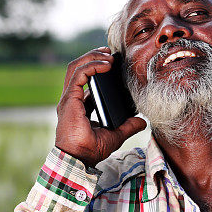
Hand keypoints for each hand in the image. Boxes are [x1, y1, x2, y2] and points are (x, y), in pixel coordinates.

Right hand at [55, 47, 146, 165]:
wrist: (79, 159)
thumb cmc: (91, 150)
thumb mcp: (116, 135)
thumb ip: (128, 126)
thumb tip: (143, 120)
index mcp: (79, 105)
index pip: (85, 80)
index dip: (97, 68)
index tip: (113, 62)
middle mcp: (72, 99)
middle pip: (78, 69)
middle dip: (94, 57)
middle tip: (111, 52)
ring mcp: (69, 99)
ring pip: (75, 67)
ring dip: (92, 57)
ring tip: (108, 54)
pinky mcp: (69, 99)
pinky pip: (79, 74)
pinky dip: (92, 65)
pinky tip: (106, 64)